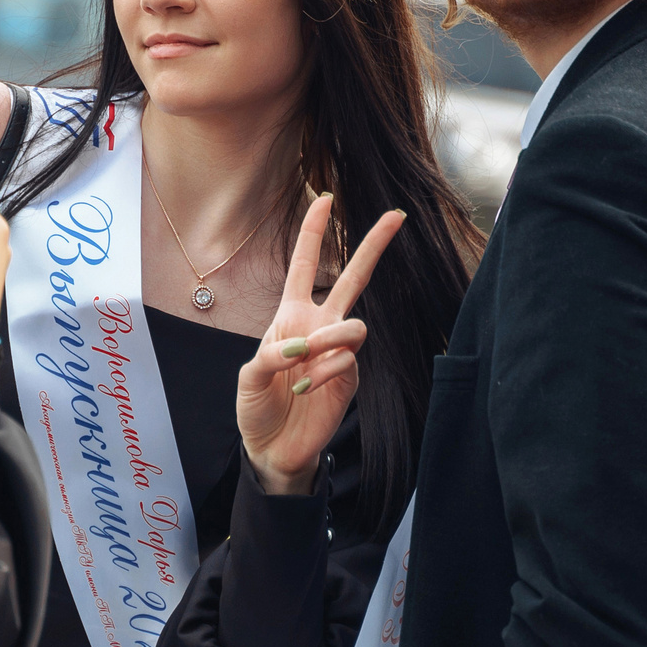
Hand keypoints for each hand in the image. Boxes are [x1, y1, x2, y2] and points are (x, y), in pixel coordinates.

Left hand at [238, 196, 404, 496]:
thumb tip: (303, 348)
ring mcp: (338, 351)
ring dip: (330, 339)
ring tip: (306, 362)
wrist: (273, 448)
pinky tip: (307, 391)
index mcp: (290, 316)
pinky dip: (323, 373)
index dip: (314, 232)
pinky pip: (347, 361)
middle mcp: (319, 326)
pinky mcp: (350, 377)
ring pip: (354, 325)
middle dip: (373, 246)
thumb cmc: (257, 408)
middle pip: (353, 278)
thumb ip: (270, 356)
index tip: (326, 199)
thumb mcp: (249, 378)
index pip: (305, 266)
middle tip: (397, 216)